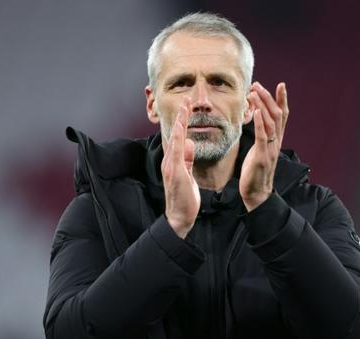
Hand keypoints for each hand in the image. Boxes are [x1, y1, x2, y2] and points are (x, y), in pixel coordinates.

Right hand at [161, 97, 199, 237]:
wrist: (179, 217)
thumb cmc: (185, 199)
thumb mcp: (188, 174)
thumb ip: (187, 159)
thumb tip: (189, 144)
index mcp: (174, 161)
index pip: (179, 137)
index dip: (183, 121)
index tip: (187, 107)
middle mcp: (169, 161)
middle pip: (175, 134)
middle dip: (180, 116)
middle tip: (186, 99)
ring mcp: (170, 166)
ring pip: (174, 140)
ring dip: (179, 123)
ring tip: (184, 108)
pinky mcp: (174, 173)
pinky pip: (176, 153)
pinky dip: (177, 140)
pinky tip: (180, 130)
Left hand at [240, 82, 288, 210]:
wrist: (256, 193)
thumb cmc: (255, 171)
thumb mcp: (259, 149)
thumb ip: (261, 136)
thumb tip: (258, 121)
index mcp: (275, 140)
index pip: (283, 116)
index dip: (282, 100)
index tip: (281, 85)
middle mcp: (276, 142)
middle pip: (277, 114)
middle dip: (269, 97)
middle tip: (258, 85)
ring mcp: (270, 148)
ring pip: (271, 122)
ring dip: (263, 105)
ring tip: (254, 92)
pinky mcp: (262, 156)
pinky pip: (263, 136)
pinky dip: (261, 123)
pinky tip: (257, 111)